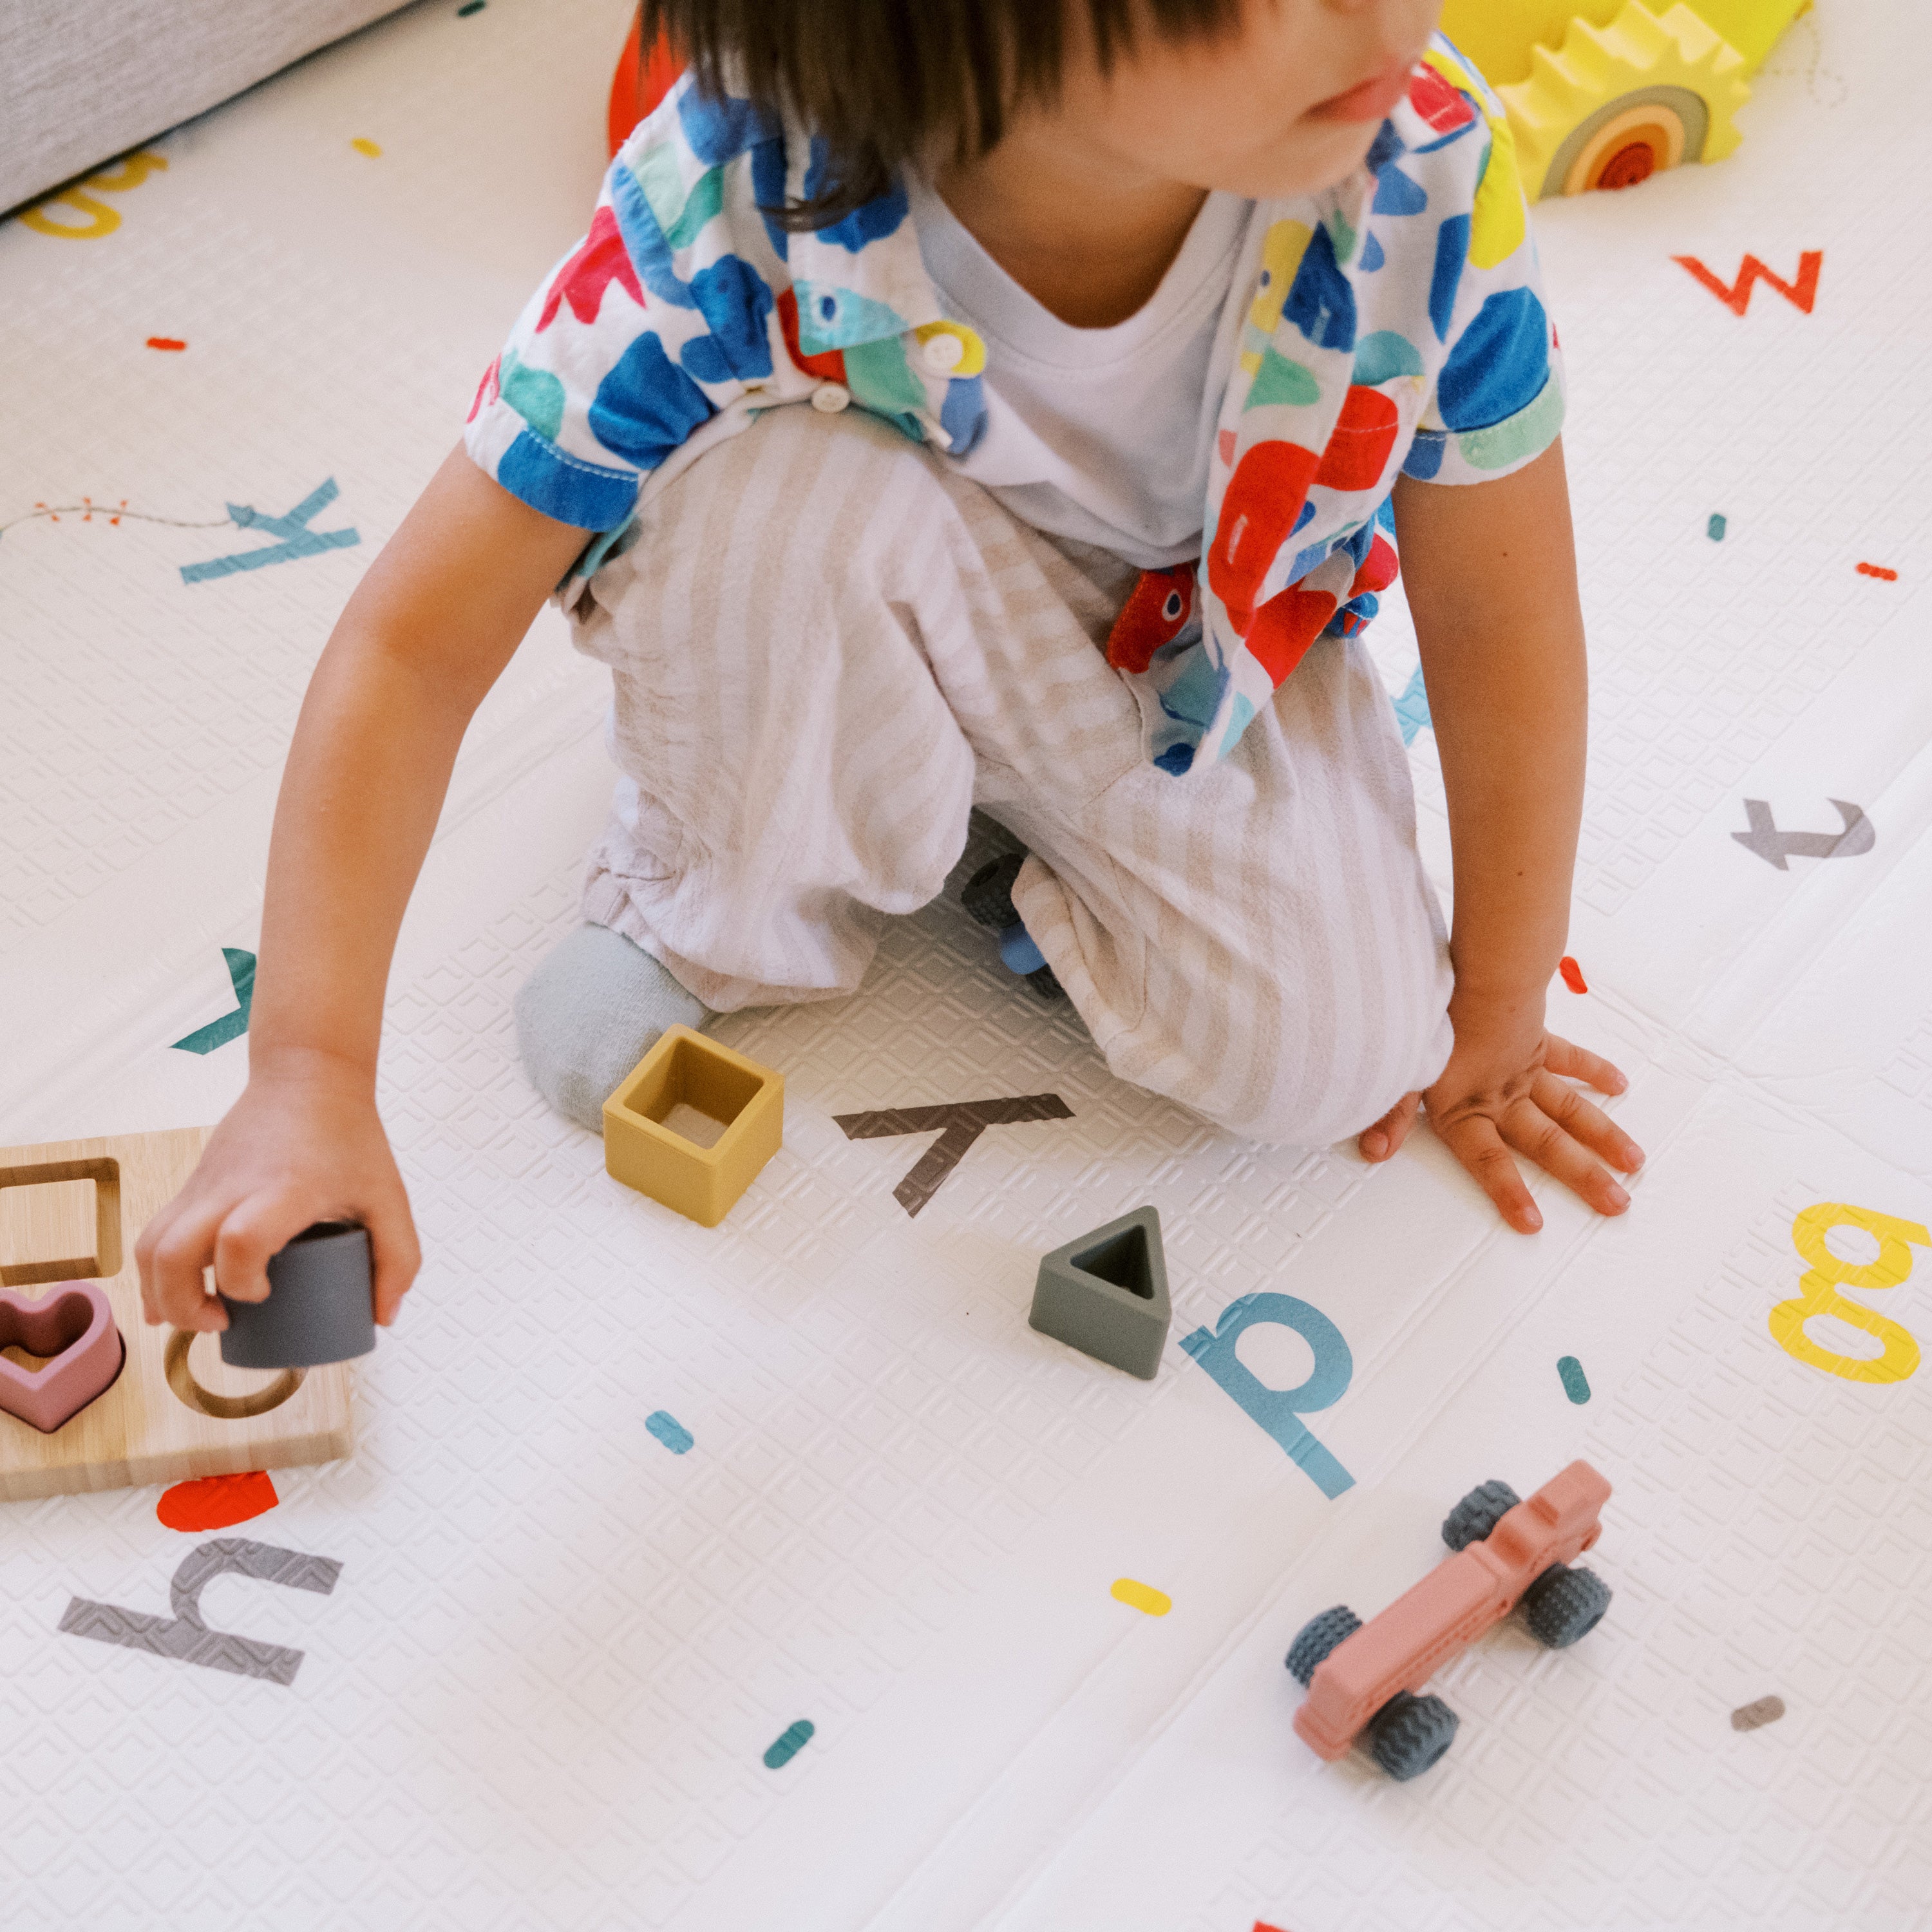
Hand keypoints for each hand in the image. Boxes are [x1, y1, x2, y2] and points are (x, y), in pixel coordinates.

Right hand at [134, 1059, 419, 1331]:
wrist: (308, 1074)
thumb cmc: (349, 1135)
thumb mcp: (388, 1196)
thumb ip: (399, 1257)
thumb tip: (383, 1317)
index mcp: (284, 1189)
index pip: (241, 1240)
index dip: (242, 1281)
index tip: (265, 1294)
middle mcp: (232, 1188)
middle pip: (171, 1254)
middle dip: (183, 1306)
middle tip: (222, 1322)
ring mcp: (204, 1185)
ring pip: (149, 1246)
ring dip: (159, 1293)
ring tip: (200, 1313)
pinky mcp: (192, 1184)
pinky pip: (154, 1232)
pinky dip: (154, 1271)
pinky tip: (170, 1299)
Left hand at [1357, 1001, 1642, 1232]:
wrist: (1473, 971)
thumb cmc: (1434, 1015)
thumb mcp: (1401, 1069)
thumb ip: (1390, 1114)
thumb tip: (1373, 1151)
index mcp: (1467, 1108)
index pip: (1488, 1161)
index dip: (1508, 1193)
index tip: (1534, 1224)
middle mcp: (1503, 1095)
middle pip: (1548, 1143)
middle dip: (1584, 1177)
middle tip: (1617, 1203)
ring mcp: (1526, 1069)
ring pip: (1572, 1109)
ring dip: (1604, 1137)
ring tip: (1634, 1163)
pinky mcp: (1538, 1040)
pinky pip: (1571, 1059)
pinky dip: (1595, 1071)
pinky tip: (1619, 1086)